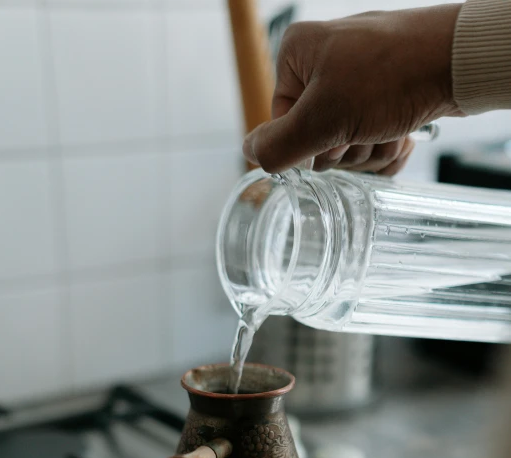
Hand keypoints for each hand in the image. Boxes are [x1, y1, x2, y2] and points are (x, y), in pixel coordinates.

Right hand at [243, 5, 462, 173]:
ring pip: (348, 144)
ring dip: (371, 150)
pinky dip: (388, 146)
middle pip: (317, 139)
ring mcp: (357, 79)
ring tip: (389, 126)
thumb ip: (279, 145)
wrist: (455, 62)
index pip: (282, 124)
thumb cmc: (390, 77)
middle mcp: (324, 63)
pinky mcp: (385, 94)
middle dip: (345, 149)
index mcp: (297, 56)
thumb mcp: (322, 119)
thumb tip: (249, 154)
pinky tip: (402, 133)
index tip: (334, 135)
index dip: (310, 143)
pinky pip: (373, 139)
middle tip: (366, 129)